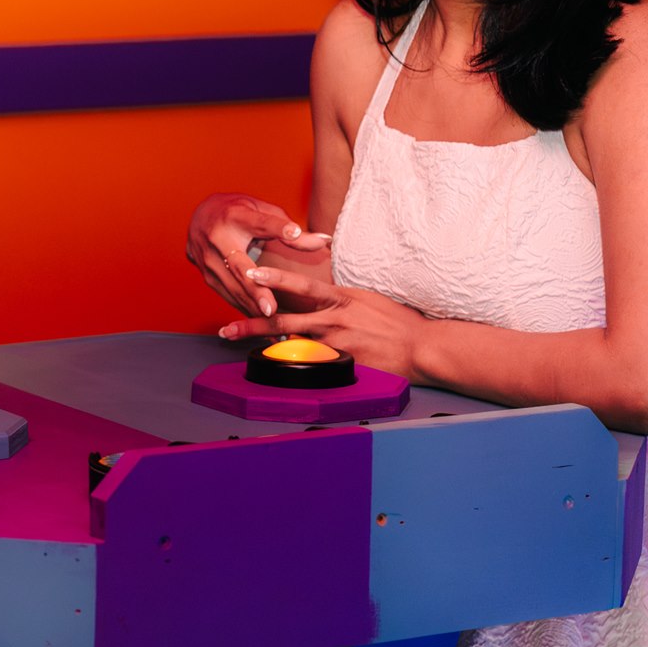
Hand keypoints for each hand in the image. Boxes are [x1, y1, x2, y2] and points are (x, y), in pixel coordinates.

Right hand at [185, 192, 331, 315]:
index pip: (260, 221)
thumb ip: (291, 231)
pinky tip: (259, 320)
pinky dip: (243, 308)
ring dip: (251, 306)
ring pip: (231, 287)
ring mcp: (207, 258)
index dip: (277, 227)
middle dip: (254, 289)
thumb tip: (324, 241)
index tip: (293, 232)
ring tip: (272, 323)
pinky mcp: (205, 275)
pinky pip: (227, 295)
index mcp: (236, 216)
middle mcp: (217, 238)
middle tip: (271, 309)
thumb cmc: (239, 213)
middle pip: (239, 266)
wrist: (200, 217)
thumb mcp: (263, 212)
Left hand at [217, 264, 425, 377]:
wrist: (421, 346)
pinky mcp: (344, 364)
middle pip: (285, 320)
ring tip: (246, 356)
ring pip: (294, 346)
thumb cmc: (395, 321)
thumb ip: (337, 297)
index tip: (250, 272)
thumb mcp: (364, 298)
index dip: (274, 278)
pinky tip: (286, 373)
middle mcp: (333, 319)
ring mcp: (337, 343)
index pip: (300, 284)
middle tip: (227, 329)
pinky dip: (300, 368)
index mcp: (339, 298)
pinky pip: (315, 367)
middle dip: (252, 324)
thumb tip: (317, 294)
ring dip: (269, 351)